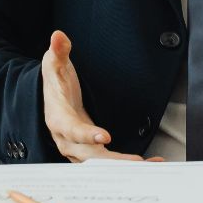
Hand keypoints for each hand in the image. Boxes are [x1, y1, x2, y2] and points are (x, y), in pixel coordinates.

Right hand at [41, 31, 145, 161]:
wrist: (51, 100)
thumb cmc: (55, 83)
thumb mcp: (54, 64)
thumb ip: (58, 51)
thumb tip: (58, 36)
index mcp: (58, 119)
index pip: (71, 129)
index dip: (87, 134)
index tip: (105, 136)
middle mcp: (68, 139)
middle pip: (90, 155)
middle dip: (113, 160)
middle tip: (137, 161)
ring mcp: (80, 148)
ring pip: (101, 163)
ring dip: (124, 166)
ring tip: (151, 164)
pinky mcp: (92, 151)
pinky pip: (109, 163)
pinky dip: (127, 164)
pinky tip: (150, 162)